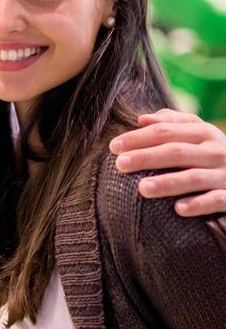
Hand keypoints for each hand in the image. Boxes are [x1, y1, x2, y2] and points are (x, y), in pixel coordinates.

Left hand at [109, 109, 225, 216]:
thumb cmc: (211, 156)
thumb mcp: (198, 135)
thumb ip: (172, 124)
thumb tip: (141, 119)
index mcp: (203, 133)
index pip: (166, 132)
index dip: (139, 138)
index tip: (113, 147)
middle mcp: (215, 151)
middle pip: (176, 152)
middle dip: (147, 157)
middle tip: (120, 164)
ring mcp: (225, 175)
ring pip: (194, 177)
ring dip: (167, 183)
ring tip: (142, 189)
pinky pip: (215, 201)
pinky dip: (197, 204)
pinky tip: (177, 210)